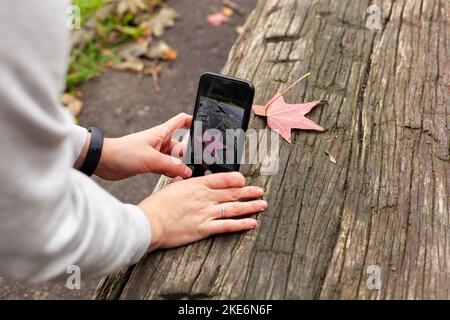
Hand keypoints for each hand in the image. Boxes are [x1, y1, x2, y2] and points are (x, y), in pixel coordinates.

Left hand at [94, 113, 192, 179]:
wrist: (103, 161)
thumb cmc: (123, 152)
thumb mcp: (151, 159)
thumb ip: (170, 166)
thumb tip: (187, 171)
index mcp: (162, 133)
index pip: (181, 121)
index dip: (193, 121)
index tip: (204, 127)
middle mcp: (161, 142)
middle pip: (182, 146)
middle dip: (190, 155)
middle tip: (199, 165)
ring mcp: (156, 153)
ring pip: (175, 159)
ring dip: (180, 167)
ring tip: (187, 175)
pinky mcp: (151, 164)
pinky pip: (167, 168)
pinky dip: (172, 173)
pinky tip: (176, 180)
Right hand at [138, 172, 266, 250]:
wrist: (150, 223)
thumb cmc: (157, 206)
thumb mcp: (170, 187)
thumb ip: (181, 181)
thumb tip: (184, 177)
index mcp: (196, 185)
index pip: (222, 178)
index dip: (237, 179)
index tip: (244, 179)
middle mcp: (205, 197)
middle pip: (232, 193)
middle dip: (249, 191)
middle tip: (260, 190)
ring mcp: (206, 213)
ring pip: (234, 208)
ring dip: (251, 206)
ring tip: (262, 204)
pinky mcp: (204, 228)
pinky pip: (227, 225)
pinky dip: (241, 224)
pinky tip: (252, 223)